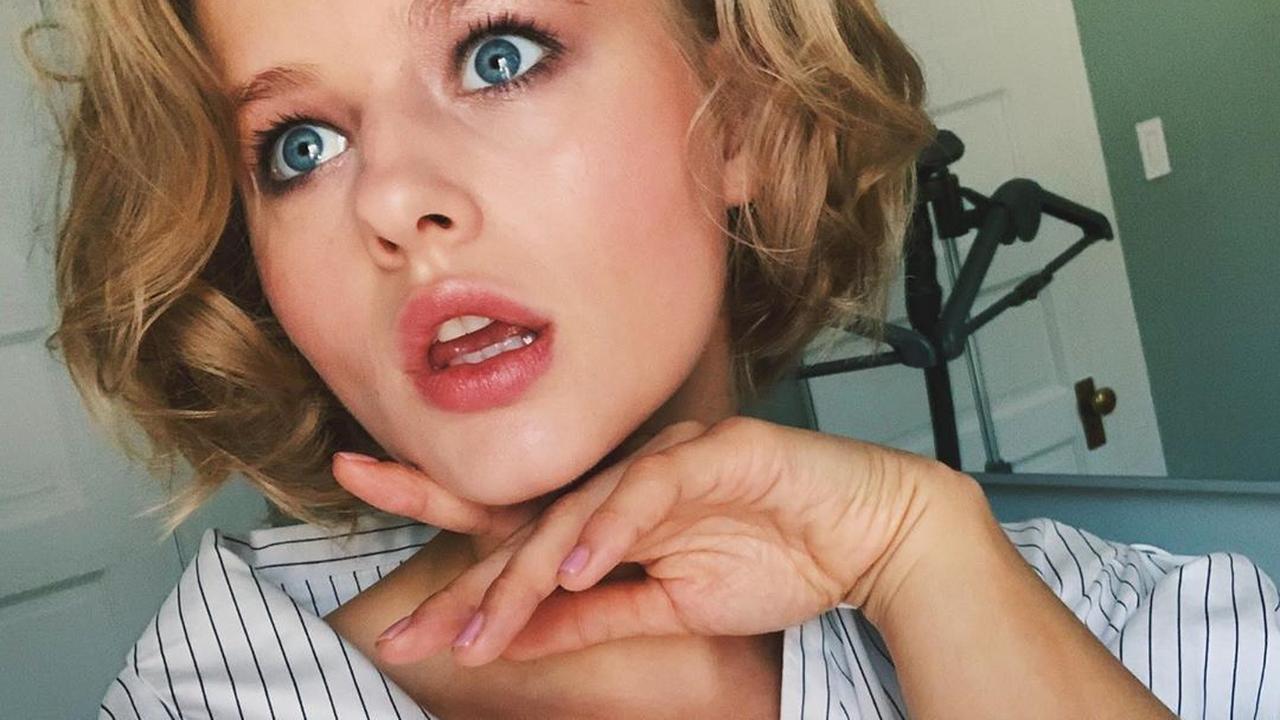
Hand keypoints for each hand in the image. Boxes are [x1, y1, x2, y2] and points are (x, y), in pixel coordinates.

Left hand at [332, 416, 952, 667]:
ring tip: (484, 627)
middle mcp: (619, 486)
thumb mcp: (664, 611)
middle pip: (522, 518)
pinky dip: (611, 529)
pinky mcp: (710, 453)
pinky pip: (647, 492)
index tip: (390, 609)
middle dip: (451, 545)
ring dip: (528, 571)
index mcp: (605, 521)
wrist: (863, 536)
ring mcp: (660, 465)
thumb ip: (589, 619)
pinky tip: (580, 567)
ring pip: (575, 511)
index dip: (448, 559)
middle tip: (387, 569)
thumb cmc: (769, 560)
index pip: (514, 539)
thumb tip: (510, 640)